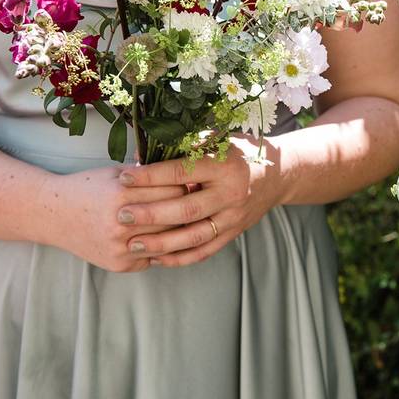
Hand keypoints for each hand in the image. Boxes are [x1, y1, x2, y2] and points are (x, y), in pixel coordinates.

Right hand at [38, 166, 186, 272]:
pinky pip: (155, 257)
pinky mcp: (119, 264)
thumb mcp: (117, 173)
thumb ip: (150, 175)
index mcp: (122, 194)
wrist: (52, 213)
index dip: (186, 187)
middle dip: (188, 208)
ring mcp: (119, 247)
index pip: (174, 191)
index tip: (194, 183)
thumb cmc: (89, 187)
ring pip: (169, 240)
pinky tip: (168, 238)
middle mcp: (121, 223)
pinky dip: (163, 248)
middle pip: (175, 217)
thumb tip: (188, 175)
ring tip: (188, 220)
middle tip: (197, 202)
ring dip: (180, 231)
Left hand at [116, 137, 273, 267]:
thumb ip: (184, 145)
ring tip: (134, 244)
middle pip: (186, 209)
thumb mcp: (218, 139)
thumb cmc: (239, 153)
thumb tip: (142, 154)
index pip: (181, 171)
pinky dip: (181, 258)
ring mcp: (233, 217)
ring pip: (194, 236)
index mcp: (224, 165)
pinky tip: (157, 258)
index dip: (151, 176)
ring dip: (162, 243)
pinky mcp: (234, 233)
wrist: (276, 175)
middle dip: (151, 214)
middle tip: (122, 216)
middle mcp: (231, 193)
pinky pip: (205, 251)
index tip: (124, 178)